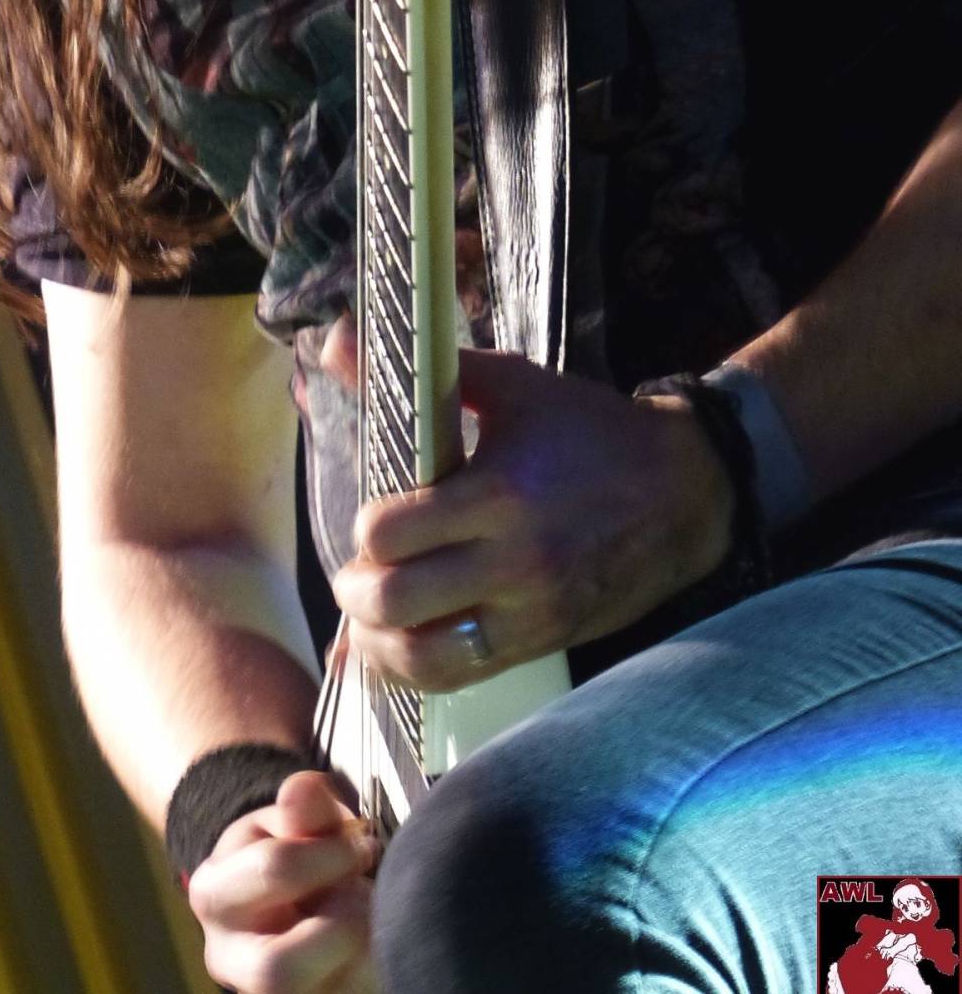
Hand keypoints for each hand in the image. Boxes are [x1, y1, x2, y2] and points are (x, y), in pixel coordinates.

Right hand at [185, 769, 380, 992]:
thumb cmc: (285, 853)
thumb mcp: (287, 820)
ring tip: (368, 918)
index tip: (360, 844)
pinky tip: (374, 941)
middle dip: (339, 928)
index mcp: (214, 894)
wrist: (279, 898)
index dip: (331, 853)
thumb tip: (300, 792)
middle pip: (276, 973)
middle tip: (361, 897)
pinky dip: (372, 970)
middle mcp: (229, 958)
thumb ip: (302, 806)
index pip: (274, 871)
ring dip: (362, 954)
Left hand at [330, 348, 735, 689]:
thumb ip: (427, 371)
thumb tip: (334, 341)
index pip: (394, 533)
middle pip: (397, 602)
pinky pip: (462, 677)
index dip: (367, 530)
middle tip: (352, 574)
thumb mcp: (514, 387)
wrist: (685, 493)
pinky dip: (417, 671)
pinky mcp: (544, 645)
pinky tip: (399, 648)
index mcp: (500, 493)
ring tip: (367, 619)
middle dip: (355, 592)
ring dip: (378, 644)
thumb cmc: (589, 431)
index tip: (372, 518)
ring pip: (424, 659)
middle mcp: (514, 563)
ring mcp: (531, 614)